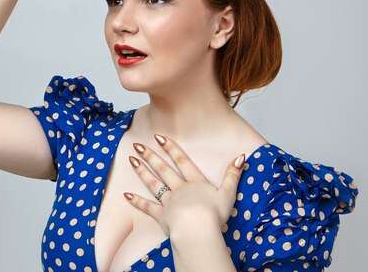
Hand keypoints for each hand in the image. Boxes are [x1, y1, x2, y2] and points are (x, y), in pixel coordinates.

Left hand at [124, 135, 245, 235]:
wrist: (197, 230)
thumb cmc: (213, 214)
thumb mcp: (228, 192)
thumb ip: (233, 175)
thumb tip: (241, 157)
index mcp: (195, 182)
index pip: (182, 161)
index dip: (171, 148)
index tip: (159, 137)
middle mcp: (179, 189)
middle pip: (164, 169)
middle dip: (150, 156)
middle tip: (138, 145)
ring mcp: (168, 202)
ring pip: (153, 183)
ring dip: (142, 172)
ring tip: (131, 160)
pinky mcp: (161, 216)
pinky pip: (147, 207)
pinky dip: (137, 201)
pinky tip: (126, 195)